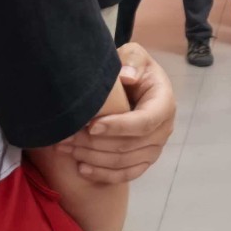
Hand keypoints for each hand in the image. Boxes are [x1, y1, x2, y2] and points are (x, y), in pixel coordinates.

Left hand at [58, 44, 176, 182]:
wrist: (136, 86)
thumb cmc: (133, 69)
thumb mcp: (135, 55)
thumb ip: (132, 60)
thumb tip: (126, 77)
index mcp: (164, 104)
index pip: (144, 122)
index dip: (118, 127)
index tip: (91, 126)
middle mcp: (164, 130)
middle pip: (129, 145)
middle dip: (95, 143)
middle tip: (66, 137)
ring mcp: (155, 148)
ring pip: (123, 162)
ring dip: (93, 158)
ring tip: (66, 149)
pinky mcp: (144, 160)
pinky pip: (126, 174)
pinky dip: (104, 175)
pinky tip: (81, 168)